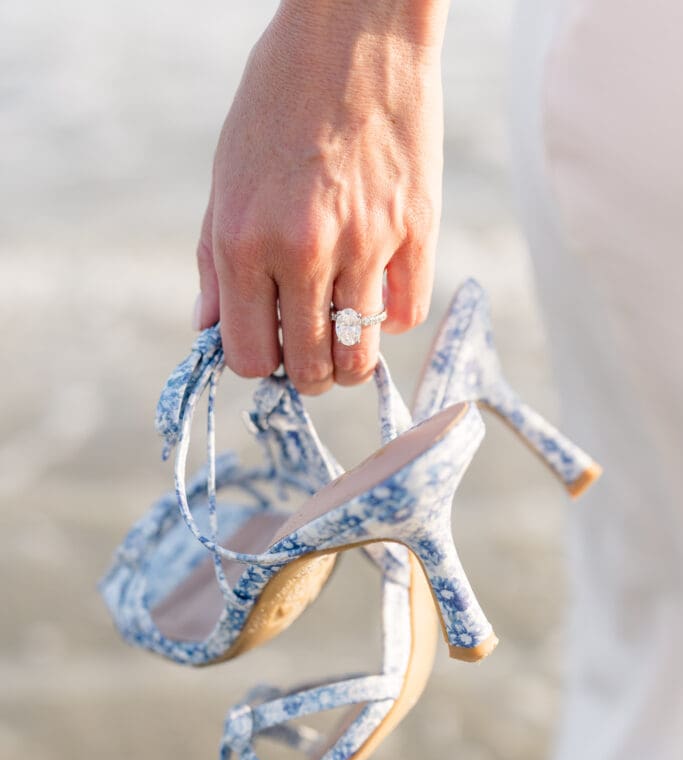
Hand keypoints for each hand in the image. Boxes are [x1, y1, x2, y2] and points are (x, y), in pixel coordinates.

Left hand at [195, 0, 446, 393]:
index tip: (268, 349)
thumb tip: (207, 328)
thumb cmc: (278, 99)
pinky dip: (390, 321)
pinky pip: (406, 316)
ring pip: (360, 356)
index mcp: (243, 239)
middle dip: (306, 374)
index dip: (258, 364)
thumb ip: (214, 262)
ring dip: (349, 363)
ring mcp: (365, 243)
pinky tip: (377, 295)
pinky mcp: (416, 230)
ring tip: (344, 340)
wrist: (355, 29)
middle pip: (309, 368)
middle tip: (309, 354)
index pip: (250, 356)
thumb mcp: (226, 175)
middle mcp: (301, 250)